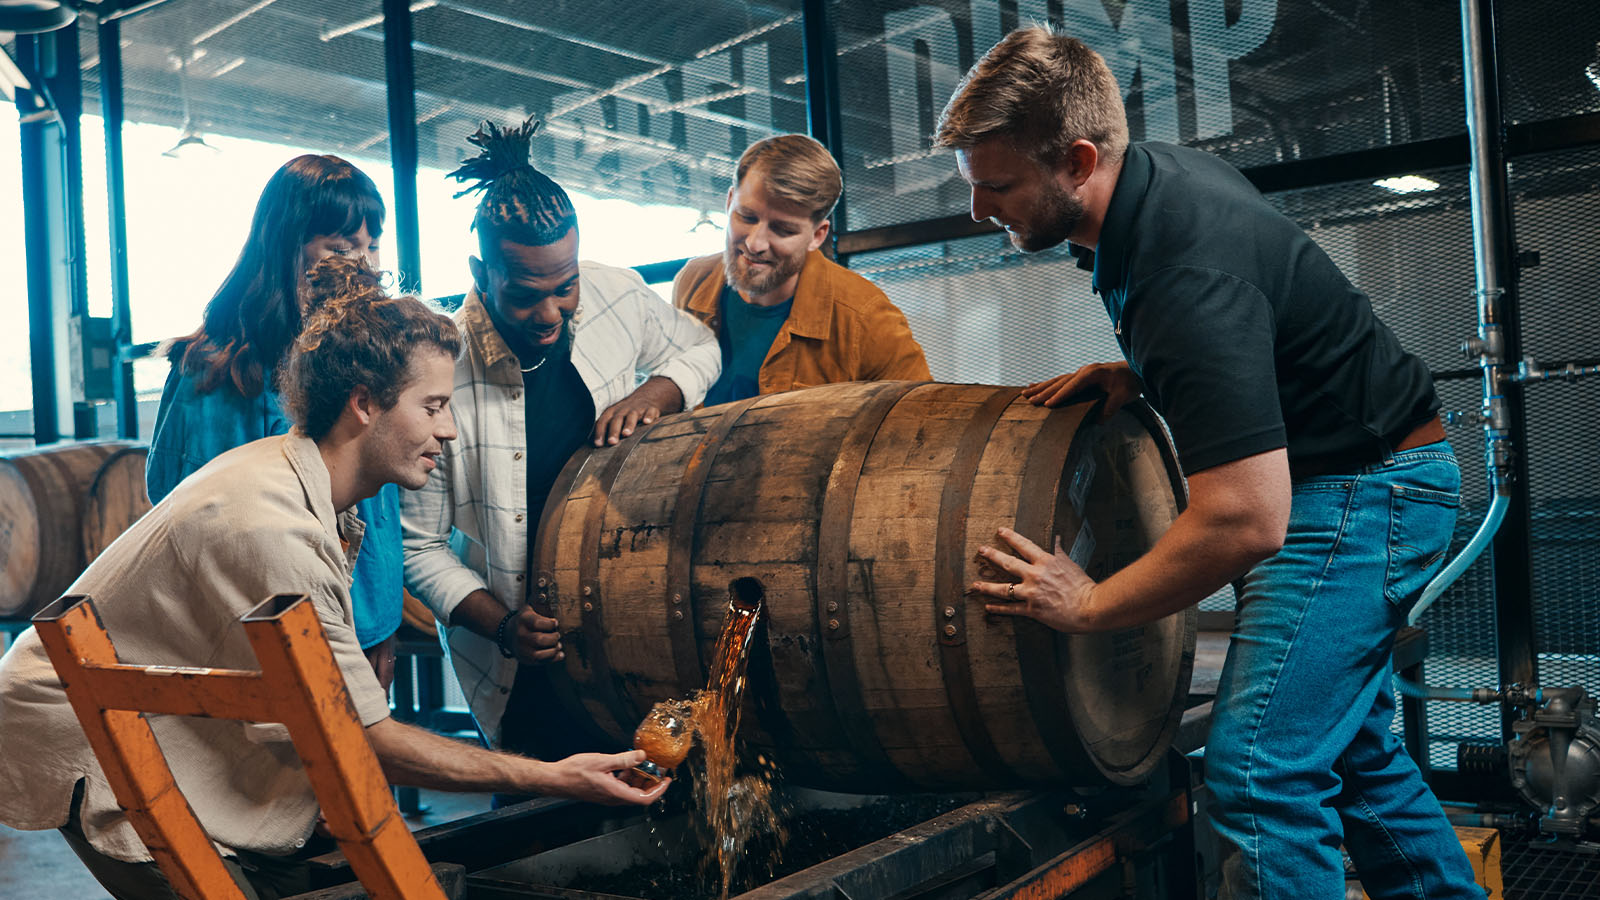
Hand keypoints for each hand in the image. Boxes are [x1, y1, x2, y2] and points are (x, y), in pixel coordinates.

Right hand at [510, 607, 563, 663]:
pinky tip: (559, 653)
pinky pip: (540, 662)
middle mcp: (520, 635)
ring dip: (554, 650)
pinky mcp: (524, 659)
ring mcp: (521, 649)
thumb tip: (553, 589)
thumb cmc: (525, 619)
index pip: (537, 623)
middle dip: (553, 638)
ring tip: (558, 645)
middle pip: (539, 640)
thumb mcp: (529, 608)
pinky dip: (553, 659)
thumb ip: (541, 602)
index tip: (556, 622)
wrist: (508, 633)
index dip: (550, 624)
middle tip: (558, 635)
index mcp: (523, 620)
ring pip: (540, 654)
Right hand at [543, 750, 671, 805]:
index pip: (645, 798)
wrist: (555, 779)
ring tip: (642, 762)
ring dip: (639, 778)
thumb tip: (642, 756)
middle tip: (657, 767)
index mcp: (616, 793)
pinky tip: (625, 764)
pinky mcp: (604, 791)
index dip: (659, 790)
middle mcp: (613, 798)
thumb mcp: (602, 761)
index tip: (667, 780)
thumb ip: (624, 760)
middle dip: (651, 781)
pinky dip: (628, 776)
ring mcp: (608, 796)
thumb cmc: (574, 772)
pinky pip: (621, 786)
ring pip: (631, 790)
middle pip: (640, 794)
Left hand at [592, 377, 682, 446]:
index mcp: (612, 412)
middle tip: (611, 442)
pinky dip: (649, 416)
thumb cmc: (626, 413)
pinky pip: (650, 412)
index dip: (600, 432)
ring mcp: (637, 409)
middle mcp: (623, 410)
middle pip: (617, 419)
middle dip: (614, 431)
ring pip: (632, 416)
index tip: (598, 445)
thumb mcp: (615, 417)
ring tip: (626, 434)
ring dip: (629, 424)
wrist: (646, 397)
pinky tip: (647, 422)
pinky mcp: (650, 409)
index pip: (603, 421)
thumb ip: (607, 429)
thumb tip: (597, 447)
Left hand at [970, 527, 1099, 632]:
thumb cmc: (1083, 586)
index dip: (1010, 537)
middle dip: (992, 555)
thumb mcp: (1071, 564)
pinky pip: (1010, 609)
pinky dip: (998, 608)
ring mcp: (1031, 593)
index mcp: (1046, 562)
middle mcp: (1035, 575)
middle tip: (981, 551)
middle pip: (1008, 563)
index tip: (1000, 531)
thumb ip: (1060, 552)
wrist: (1090, 607)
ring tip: (975, 585)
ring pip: (1003, 589)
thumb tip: (1058, 539)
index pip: (1024, 545)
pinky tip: (988, 607)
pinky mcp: (1032, 610)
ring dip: (986, 587)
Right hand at [1020, 362, 1141, 417]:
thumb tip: (1097, 421)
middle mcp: (1083, 371)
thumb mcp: (1123, 395)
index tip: (1047, 405)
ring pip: (1057, 380)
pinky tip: (1035, 385)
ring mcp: (1081, 372)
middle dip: (1043, 391)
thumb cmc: (1130, 383)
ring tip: (1024, 393)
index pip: (1072, 385)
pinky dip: (1048, 384)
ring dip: (1041, 387)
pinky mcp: (1081, 377)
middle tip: (1029, 400)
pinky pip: (1061, 381)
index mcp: (1092, 373)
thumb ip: (1110, 407)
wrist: (1137, 371)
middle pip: (1060, 382)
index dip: (1059, 395)